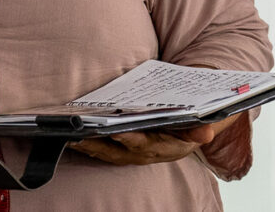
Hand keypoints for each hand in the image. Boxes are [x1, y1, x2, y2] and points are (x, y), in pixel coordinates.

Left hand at [70, 122, 216, 166]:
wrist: (193, 124)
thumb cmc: (192, 120)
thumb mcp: (200, 122)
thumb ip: (199, 128)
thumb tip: (204, 133)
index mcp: (165, 147)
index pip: (145, 144)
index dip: (130, 139)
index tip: (115, 131)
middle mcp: (147, 153)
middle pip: (118, 152)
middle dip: (98, 145)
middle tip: (79, 135)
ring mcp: (134, 152)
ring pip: (108, 152)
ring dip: (89, 146)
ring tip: (70, 135)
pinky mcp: (125, 147)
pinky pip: (104, 149)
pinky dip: (90, 143)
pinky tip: (74, 134)